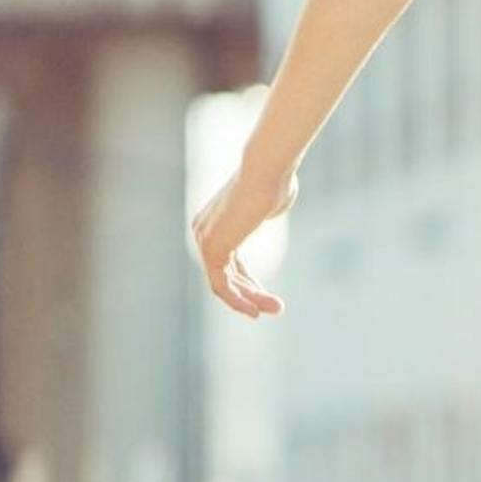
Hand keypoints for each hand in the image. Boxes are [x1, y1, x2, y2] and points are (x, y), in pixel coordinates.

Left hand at [189, 155, 295, 318]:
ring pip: (224, 283)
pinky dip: (238, 299)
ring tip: (276, 310)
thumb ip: (265, 210)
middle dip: (252, 294)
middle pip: (226, 275)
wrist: (268, 171)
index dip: (249, 283)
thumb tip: (274, 202)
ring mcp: (204, 240)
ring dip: (250, 300)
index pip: (229, 263)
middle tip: (277, 308)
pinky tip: (256, 310)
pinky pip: (221, 284)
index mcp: (215, 222)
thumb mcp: (269, 201)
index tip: (268, 297)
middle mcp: (203, 232)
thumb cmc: (275, 181)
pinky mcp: (211, 248)